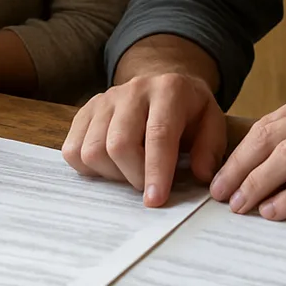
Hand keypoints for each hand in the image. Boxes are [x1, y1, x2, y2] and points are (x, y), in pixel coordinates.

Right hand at [62, 72, 225, 207]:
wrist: (162, 85)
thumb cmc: (189, 112)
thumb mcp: (212, 122)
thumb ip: (210, 148)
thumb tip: (200, 175)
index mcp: (169, 90)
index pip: (158, 133)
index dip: (156, 170)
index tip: (155, 200)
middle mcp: (133, 90)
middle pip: (119, 144)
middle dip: (133, 176)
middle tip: (148, 186)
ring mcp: (105, 99)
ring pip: (92, 150)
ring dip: (112, 174)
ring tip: (131, 172)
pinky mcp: (85, 111)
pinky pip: (73, 150)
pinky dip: (89, 169)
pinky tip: (111, 166)